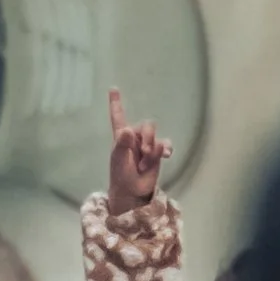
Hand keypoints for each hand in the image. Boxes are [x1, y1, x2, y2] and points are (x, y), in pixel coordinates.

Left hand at [107, 89, 174, 215]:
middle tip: (144, 153)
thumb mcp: (118, 160)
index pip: (118, 117)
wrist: (133, 192)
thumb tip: (128, 129)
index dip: (116, 103)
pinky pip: (165, 144)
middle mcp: (135, 138)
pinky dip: (165, 149)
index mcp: (121, 137)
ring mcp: (147, 145)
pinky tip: (166, 156)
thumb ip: (122, 144)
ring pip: (155, 135)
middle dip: (147, 137)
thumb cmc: (121, 176)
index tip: (113, 88)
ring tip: (146, 162)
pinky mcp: (158, 154)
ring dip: (153, 148)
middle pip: (146, 125)